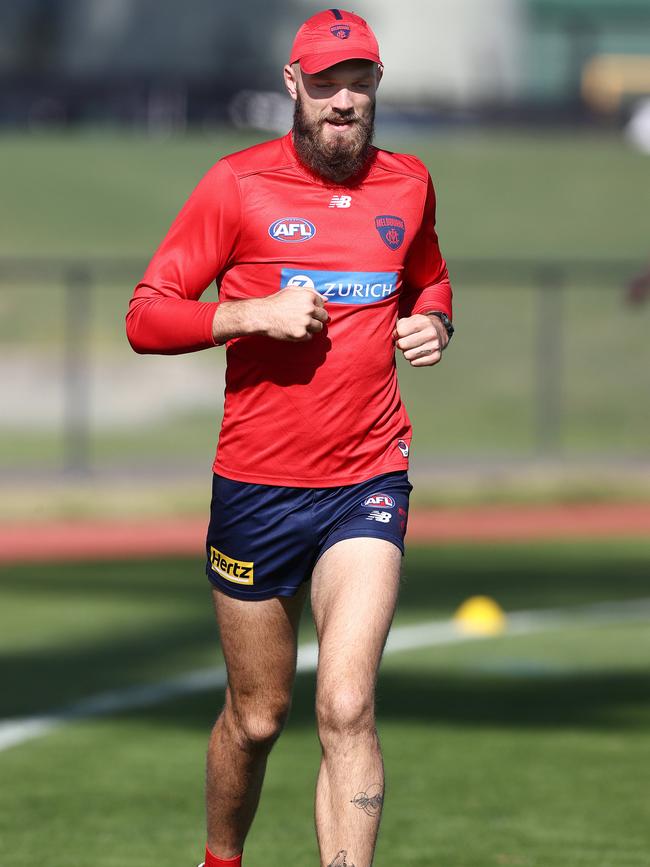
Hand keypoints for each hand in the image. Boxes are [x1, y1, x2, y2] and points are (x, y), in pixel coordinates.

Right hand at [212, 287, 328, 343]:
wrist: (262, 315)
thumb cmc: (275, 302)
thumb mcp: (292, 290)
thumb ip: (310, 292)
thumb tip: (326, 299)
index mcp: (308, 296)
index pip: (322, 304)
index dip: (315, 308)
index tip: (308, 311)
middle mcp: (309, 309)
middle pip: (323, 316)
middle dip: (317, 318)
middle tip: (306, 319)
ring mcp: (305, 322)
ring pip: (318, 327)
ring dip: (311, 327)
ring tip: (299, 324)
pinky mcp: (301, 334)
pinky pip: (310, 337)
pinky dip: (304, 335)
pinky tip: (294, 330)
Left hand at [393, 313, 446, 366]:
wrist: (439, 331)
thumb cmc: (420, 326)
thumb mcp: (410, 320)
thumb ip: (400, 326)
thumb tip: (395, 337)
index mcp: (424, 322)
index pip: (401, 331)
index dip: (397, 334)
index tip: (401, 333)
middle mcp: (431, 333)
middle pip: (403, 344)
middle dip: (401, 344)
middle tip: (406, 341)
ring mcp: (435, 346)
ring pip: (407, 355)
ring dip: (407, 352)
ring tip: (412, 347)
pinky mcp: (436, 357)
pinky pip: (414, 363)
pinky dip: (413, 359)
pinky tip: (418, 352)